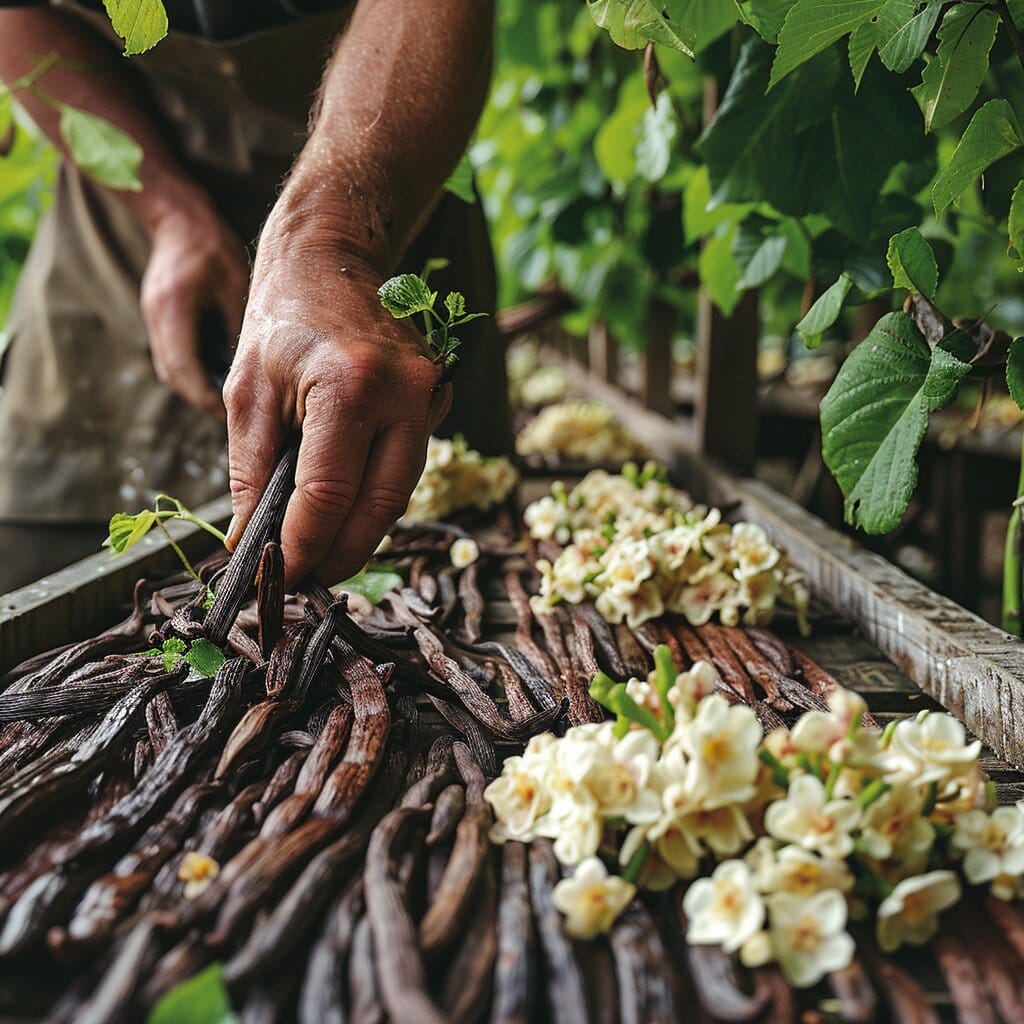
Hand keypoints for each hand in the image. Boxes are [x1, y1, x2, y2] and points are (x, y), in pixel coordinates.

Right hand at [139, 200, 248, 415]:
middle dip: (200, 398)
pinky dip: (191, 371)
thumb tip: (246, 371)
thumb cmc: (211, 245)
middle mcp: (156, 317)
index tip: (229, 412)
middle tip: (232, 416)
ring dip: (194, 387)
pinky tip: (216, 376)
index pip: (183, 367)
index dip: (205, 396)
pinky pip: (172, 354)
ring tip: (226, 401)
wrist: (178, 216)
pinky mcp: (158, 317)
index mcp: (173, 308)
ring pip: (169, 368)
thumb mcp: (235, 284)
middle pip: (172, 375)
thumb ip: (237, 327)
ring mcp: (153, 317)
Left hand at [223, 254, 450, 586]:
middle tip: (306, 580)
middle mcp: (404, 394)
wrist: (331, 259)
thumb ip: (251, 474)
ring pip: (401, 494)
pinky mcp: (436, 400)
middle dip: (342, 554)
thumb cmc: (280, 320)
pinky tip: (344, 512)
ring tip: (322, 554)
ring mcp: (430, 396)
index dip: (303, 547)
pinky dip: (375, 499)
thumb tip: (252, 543)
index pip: (329, 496)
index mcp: (350, 387)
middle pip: (381, 508)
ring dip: (362, 532)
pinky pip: (407, 467)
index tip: (279, 576)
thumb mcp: (247, 394)